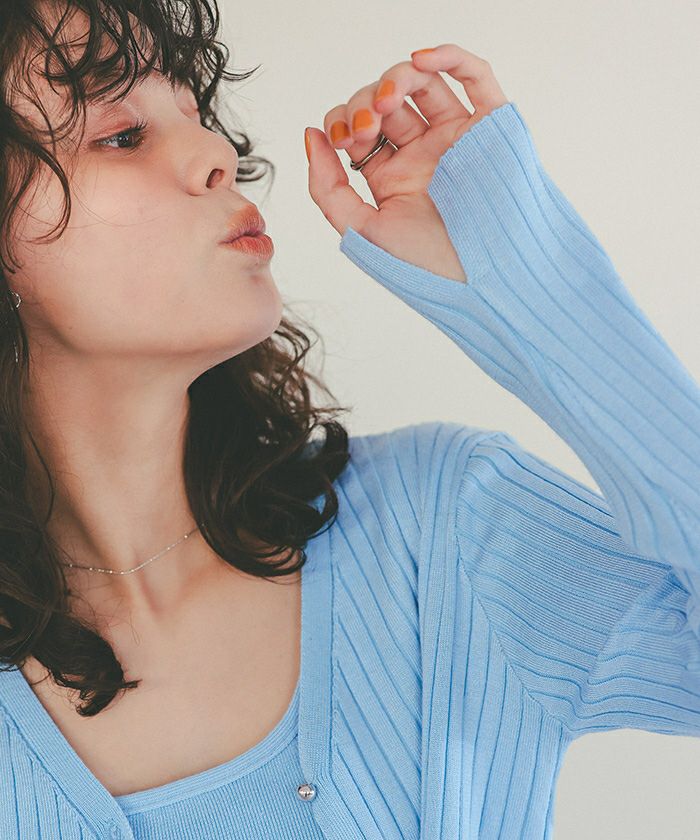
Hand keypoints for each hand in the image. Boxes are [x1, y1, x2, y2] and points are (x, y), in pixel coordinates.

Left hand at [305, 43, 508, 283]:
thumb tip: (311, 135)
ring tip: (387, 99)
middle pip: (386, 102)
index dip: (342, 122)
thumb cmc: (429, 266)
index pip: (360, 130)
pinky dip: (449, 56)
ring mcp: (457, 138)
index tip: (339, 141)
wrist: (483, 280)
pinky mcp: (490, 127)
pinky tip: (421, 59)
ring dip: (396, 78)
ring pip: (423, 84)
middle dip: (364, 104)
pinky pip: (475, 78)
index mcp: (395, 178)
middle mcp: (425, 155)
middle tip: (364, 127)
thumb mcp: (363, 231)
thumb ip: (328, 188)